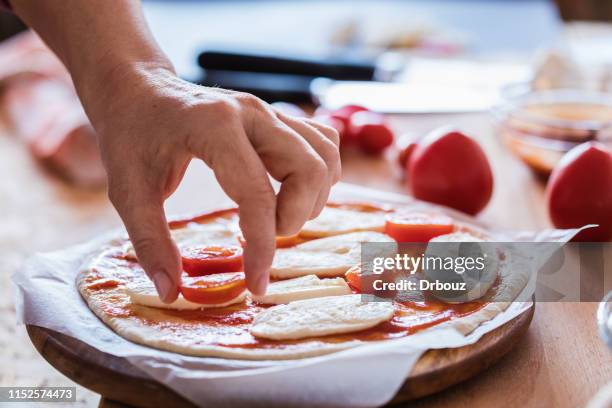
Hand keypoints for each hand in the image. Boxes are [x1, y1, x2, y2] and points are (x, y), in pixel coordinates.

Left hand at [86, 65, 339, 301]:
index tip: (256, 284)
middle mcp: (252, 113)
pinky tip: (291, 193)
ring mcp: (269, 111)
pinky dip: (319, 174)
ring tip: (278, 217)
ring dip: (312, 197)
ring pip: (325, 155)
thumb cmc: (131, 138)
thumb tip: (172, 293)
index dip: (262, 247)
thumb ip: (150, 244)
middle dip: (295, 217)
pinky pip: (322, 142)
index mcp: (214, 128)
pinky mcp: (277, 116)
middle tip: (265, 235)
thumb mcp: (129, 192)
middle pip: (309, 169)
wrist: (138, 89)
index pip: (256, 194)